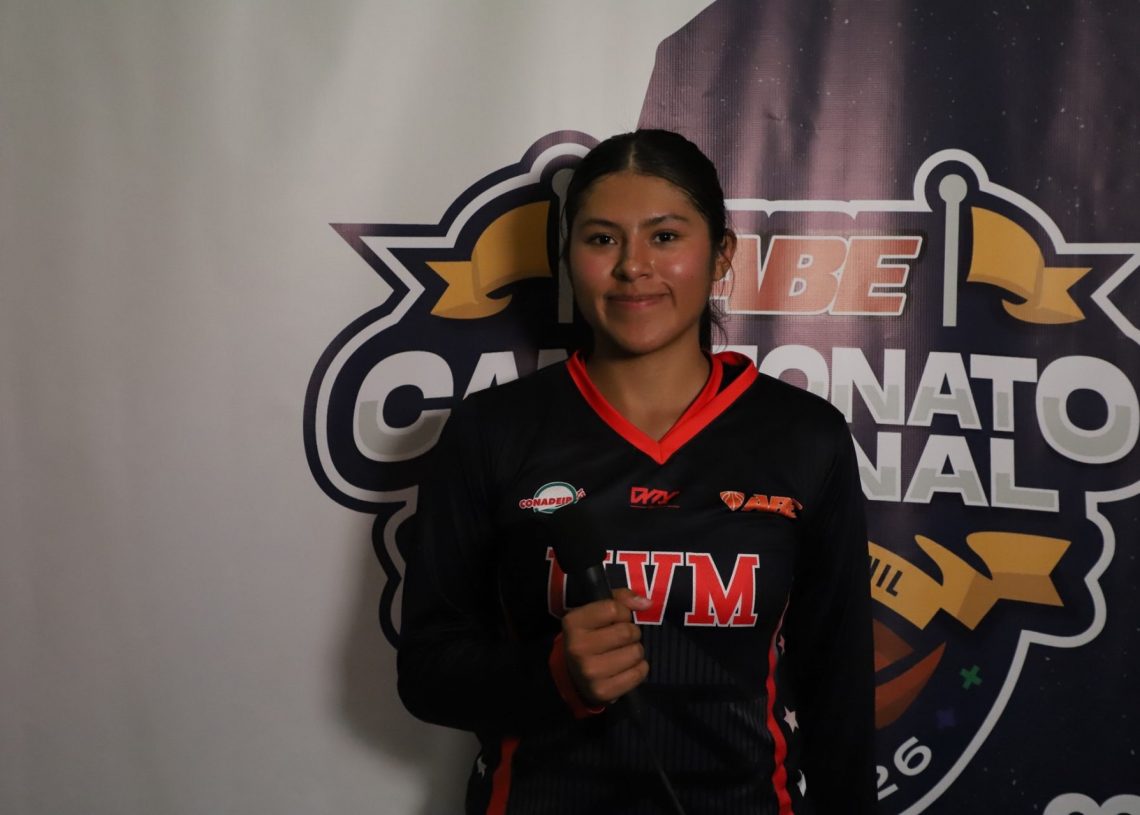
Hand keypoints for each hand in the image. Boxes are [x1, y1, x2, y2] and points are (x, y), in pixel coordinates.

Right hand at [561, 588, 650, 705]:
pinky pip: (638, 674)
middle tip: (623, 638)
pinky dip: (639, 669)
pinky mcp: (602, 691)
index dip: (623, 612)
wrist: (574, 675)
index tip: (618, 619)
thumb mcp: (598, 611)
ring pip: (636, 653)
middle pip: (627, 632)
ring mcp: (589, 672)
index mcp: (574, 623)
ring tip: (623, 652)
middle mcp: (578, 647)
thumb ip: (621, 599)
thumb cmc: (592, 636)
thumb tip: (646, 604)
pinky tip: (626, 667)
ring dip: (636, 651)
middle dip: (632, 633)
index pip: (613, 609)